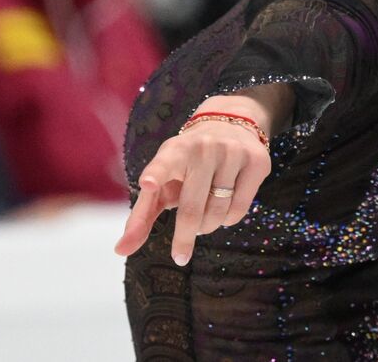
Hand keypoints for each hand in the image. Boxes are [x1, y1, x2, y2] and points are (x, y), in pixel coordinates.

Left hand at [114, 87, 290, 265]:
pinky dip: (228, 219)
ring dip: (207, 226)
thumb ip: (142, 216)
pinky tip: (223, 209)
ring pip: (218, 212)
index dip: (155, 174)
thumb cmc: (186, 164)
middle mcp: (204, 148)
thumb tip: (121, 250)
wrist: (230, 122)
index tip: (147, 185)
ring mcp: (232, 152)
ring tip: (203, 220)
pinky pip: (239, 209)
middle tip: (179, 256)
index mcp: (174, 151)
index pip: (163, 164)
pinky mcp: (256, 161)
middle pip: (192, 207)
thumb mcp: (162, 182)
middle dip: (184, 237)